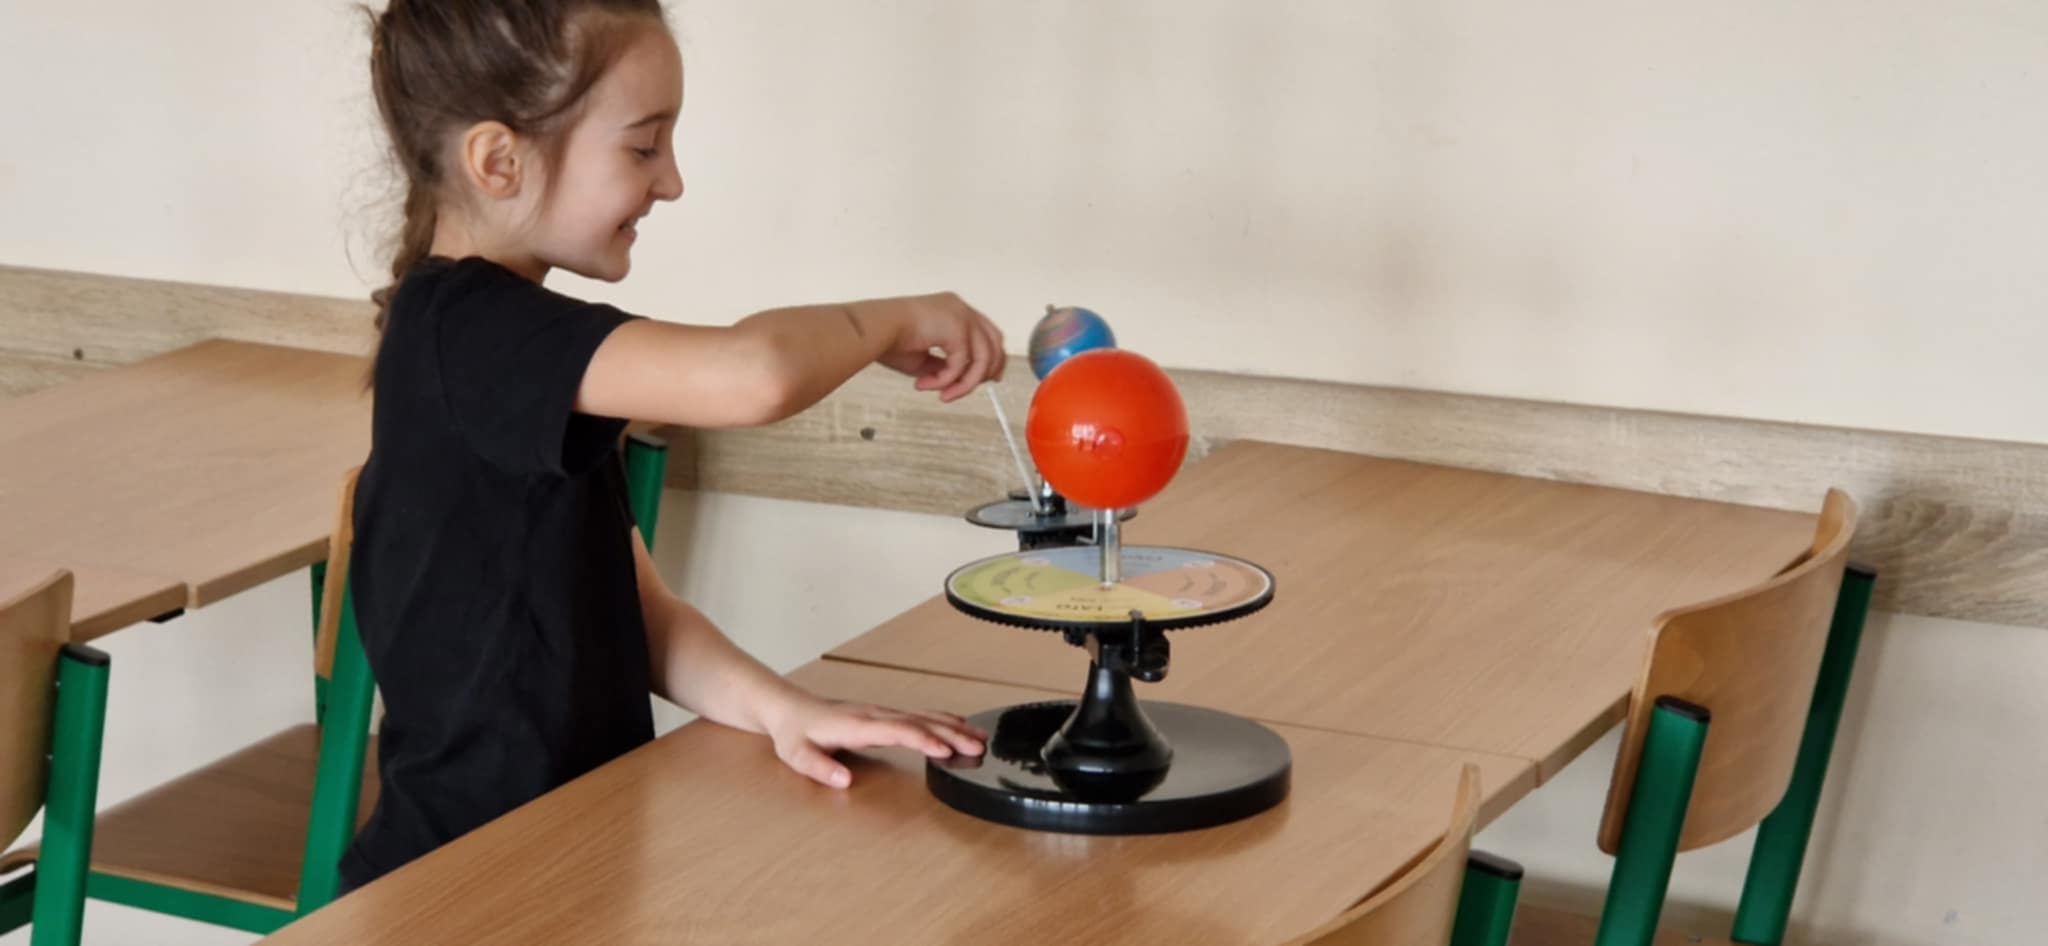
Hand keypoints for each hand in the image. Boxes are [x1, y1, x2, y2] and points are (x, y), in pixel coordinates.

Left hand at [765, 695, 987, 788]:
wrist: (790, 708)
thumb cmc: (794, 733)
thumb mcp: (797, 755)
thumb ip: (819, 768)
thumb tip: (843, 780)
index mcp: (857, 725)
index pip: (897, 730)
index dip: (923, 739)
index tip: (946, 750)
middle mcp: (874, 716)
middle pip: (920, 721)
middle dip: (951, 733)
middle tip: (979, 746)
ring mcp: (881, 713)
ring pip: (924, 717)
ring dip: (953, 726)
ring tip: (980, 737)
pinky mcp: (883, 716)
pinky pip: (918, 716)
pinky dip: (941, 720)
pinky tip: (958, 726)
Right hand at [876, 292, 1005, 401]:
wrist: (874, 330)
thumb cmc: (888, 339)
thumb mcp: (923, 358)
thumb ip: (944, 365)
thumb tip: (956, 381)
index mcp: (953, 309)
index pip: (986, 332)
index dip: (993, 356)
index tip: (989, 377)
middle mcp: (960, 309)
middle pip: (994, 342)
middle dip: (989, 370)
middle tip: (967, 390)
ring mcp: (961, 316)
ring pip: (982, 358)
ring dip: (964, 383)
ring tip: (943, 395)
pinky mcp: (956, 328)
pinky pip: (961, 364)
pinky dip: (946, 380)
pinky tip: (924, 384)